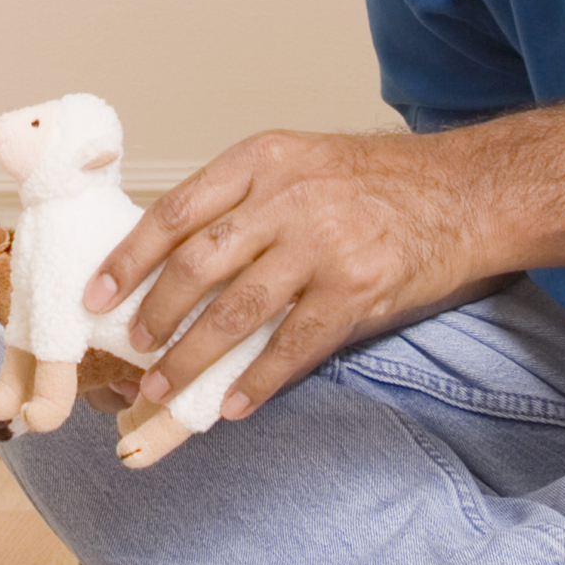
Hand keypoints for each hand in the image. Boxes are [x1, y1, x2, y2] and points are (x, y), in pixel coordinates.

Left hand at [81, 130, 491, 425]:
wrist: (466, 191)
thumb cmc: (380, 181)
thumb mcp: (302, 162)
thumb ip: (244, 200)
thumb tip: (173, 257)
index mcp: (264, 160)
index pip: (176, 211)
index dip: (129, 258)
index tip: (97, 294)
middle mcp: (289, 198)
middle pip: (197, 265)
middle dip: (155, 315)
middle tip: (132, 349)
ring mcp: (324, 245)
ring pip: (237, 312)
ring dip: (192, 357)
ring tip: (163, 387)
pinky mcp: (357, 289)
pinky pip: (293, 345)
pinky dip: (257, 380)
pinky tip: (232, 404)